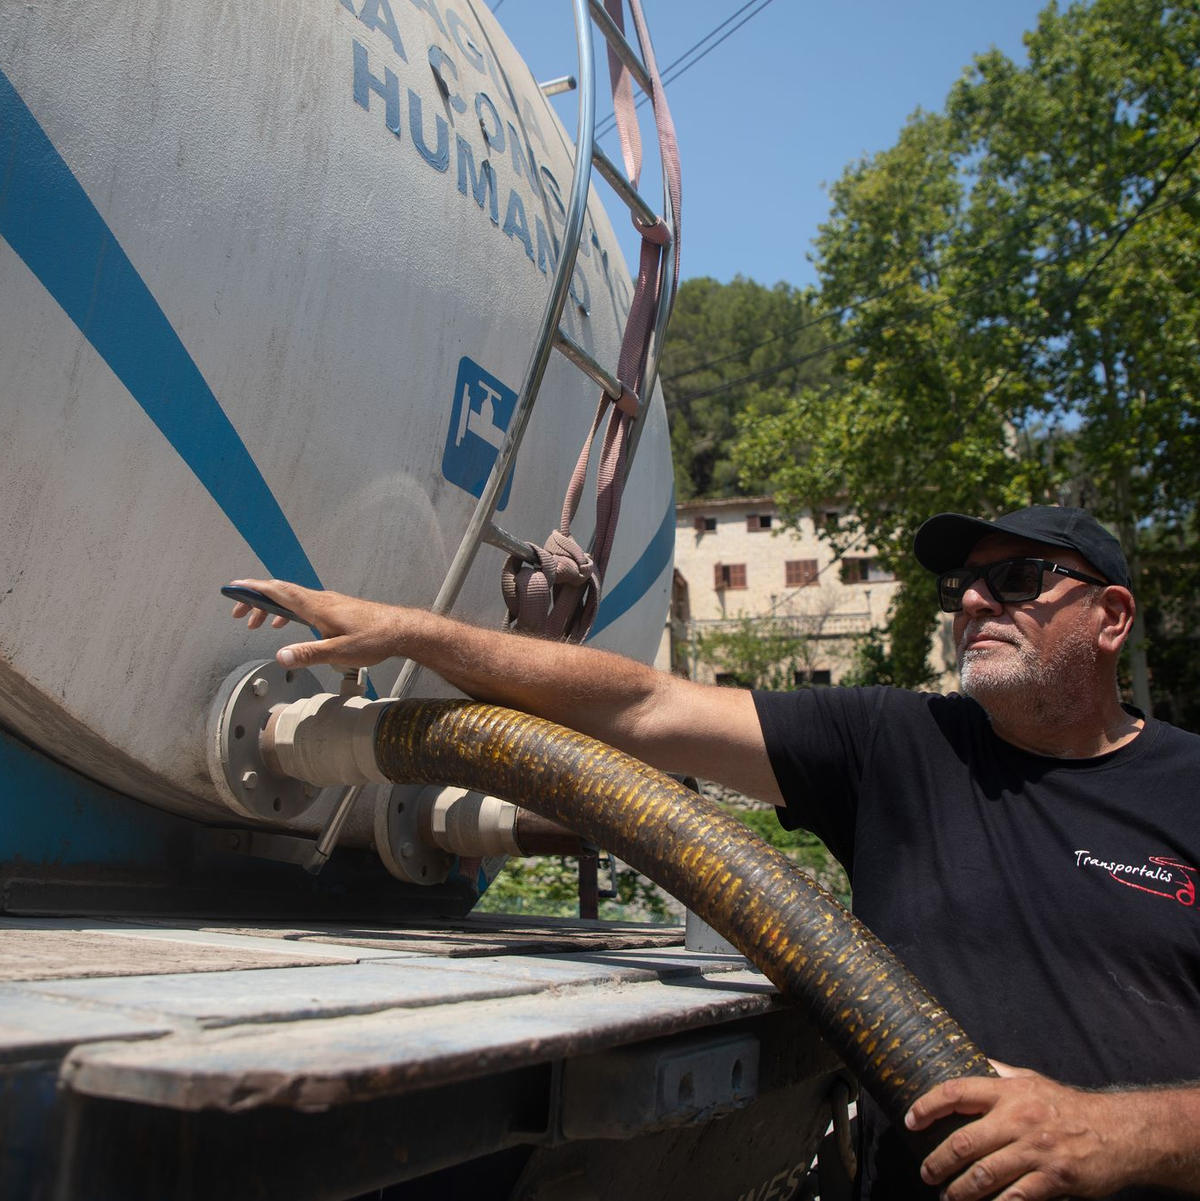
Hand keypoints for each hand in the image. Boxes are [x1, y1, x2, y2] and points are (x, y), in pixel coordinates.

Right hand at [227, 578, 403, 668]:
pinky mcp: (335, 609)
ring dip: (270, 608)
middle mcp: (320, 599)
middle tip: (237, 615)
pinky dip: (287, 612)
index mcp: (316, 606)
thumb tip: (279, 657)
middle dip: (255, 601)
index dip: (252, 589)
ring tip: (255, 623)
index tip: (232, 588)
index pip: (278, 591)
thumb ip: (309, 653)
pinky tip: (285, 625)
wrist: (401, 630)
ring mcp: (328, 603)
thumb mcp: (340, 652)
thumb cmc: (375, 639)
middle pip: (280, 593)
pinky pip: (303, 605)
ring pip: (291, 599)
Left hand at [906, 1061, 1133, 1198]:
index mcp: (1009, 1092)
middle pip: (964, 1142)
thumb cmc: (1068, 1105)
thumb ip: (998, 1073)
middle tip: (927, 1173)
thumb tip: (970, 1060)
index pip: (956, 1092)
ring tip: (948, 1197)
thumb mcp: (1031, 1080)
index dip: (927, 1106)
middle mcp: (1018, 1118)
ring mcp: (1035, 1150)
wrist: (1118, 1132)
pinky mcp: (1053, 1178)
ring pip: (984, 1174)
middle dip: (939, 1162)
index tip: (910, 1120)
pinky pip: (1015, 1197)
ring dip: (960, 1190)